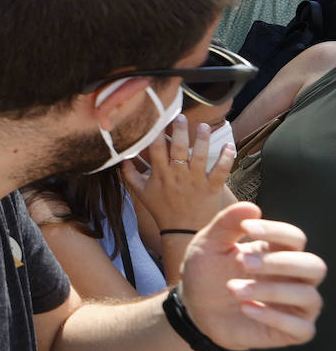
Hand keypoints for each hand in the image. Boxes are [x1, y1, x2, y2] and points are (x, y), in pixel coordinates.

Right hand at [123, 117, 233, 232]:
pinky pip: (221, 171)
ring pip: (200, 156)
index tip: (158, 119)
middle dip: (180, 130)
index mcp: (160, 174)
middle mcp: (178, 175)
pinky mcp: (212, 188)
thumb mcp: (141, 194)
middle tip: (181, 117)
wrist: (183, 232)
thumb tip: (121, 158)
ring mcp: (196, 181)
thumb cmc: (162, 211)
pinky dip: (226, 158)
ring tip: (203, 126)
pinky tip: (229, 146)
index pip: (156, 148)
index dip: (157, 132)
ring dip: (202, 139)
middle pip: (179, 148)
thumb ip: (130, 175)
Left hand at [177, 203, 324, 350]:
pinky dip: (274, 317)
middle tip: (242, 263)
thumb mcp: (208, 245)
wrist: (194, 310)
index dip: (275, 231)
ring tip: (233, 289)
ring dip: (270, 291)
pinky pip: (302, 328)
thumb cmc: (207, 273)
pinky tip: (245, 308)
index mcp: (278, 252)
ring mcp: (297, 305)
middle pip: (314, 265)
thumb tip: (252, 207)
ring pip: (309, 296)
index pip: (295, 237)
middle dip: (280, 263)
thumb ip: (226, 224)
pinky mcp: (292, 331)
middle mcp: (295, 277)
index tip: (246, 229)